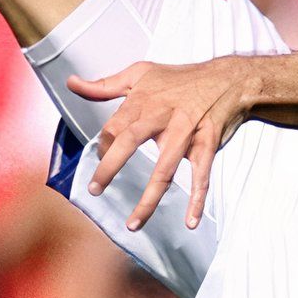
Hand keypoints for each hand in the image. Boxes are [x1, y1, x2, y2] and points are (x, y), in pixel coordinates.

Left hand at [67, 59, 251, 230]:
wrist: (227, 79)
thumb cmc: (178, 78)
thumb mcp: (139, 74)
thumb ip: (104, 85)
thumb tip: (71, 84)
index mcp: (143, 102)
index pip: (115, 126)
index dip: (103, 145)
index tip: (100, 158)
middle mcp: (163, 117)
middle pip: (131, 141)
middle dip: (110, 167)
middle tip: (95, 190)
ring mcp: (186, 133)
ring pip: (165, 170)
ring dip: (149, 199)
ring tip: (133, 224)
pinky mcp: (207, 145)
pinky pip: (201, 176)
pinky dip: (198, 200)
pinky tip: (190, 222)